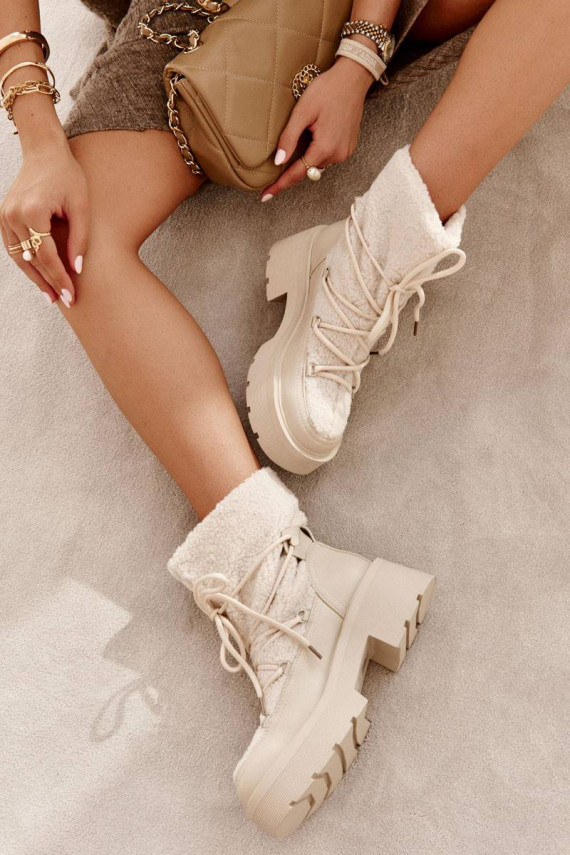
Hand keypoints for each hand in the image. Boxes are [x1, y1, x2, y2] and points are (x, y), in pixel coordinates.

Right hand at [1, 134, 87, 306]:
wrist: (44, 152)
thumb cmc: (67, 176)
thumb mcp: (81, 206)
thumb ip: (80, 239)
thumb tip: (77, 270)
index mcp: (33, 211)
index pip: (47, 256)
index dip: (60, 279)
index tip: (72, 296)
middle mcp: (13, 215)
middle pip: (31, 260)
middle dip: (48, 283)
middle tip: (64, 302)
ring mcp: (4, 216)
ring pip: (18, 258)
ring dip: (35, 278)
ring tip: (52, 295)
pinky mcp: (3, 216)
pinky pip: (13, 247)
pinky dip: (26, 263)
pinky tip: (40, 276)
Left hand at [261, 58, 373, 200]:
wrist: (352, 78)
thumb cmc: (326, 90)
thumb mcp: (302, 112)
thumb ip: (289, 138)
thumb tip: (277, 162)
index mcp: (324, 148)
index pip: (297, 174)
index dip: (279, 185)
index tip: (265, 196)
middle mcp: (337, 155)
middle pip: (308, 170)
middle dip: (294, 167)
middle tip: (279, 159)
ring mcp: (345, 152)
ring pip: (318, 164)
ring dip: (308, 156)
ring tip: (307, 133)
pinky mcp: (349, 147)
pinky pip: (328, 157)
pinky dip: (318, 151)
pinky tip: (317, 134)